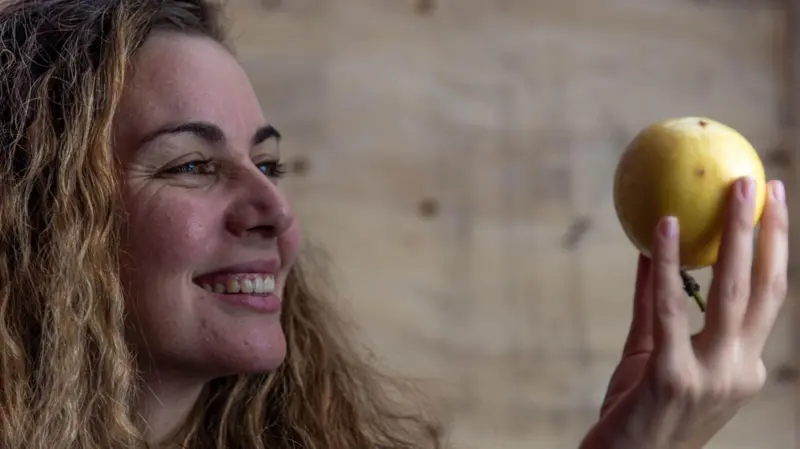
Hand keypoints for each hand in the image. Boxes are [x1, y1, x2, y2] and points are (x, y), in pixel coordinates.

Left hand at [580, 177, 788, 448]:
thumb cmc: (637, 409)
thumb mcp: (651, 352)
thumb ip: (653, 304)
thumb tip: (648, 250)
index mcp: (742, 367)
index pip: (769, 299)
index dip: (775, 250)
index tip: (773, 206)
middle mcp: (738, 371)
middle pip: (765, 289)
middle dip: (769, 231)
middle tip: (762, 181)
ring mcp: (710, 376)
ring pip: (731, 292)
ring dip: (734, 234)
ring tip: (732, 187)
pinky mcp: (671, 376)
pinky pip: (669, 307)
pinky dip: (665, 262)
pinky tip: (661, 225)